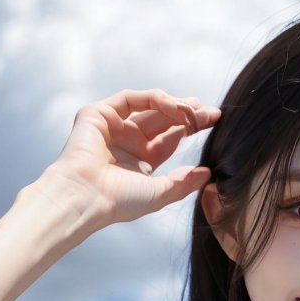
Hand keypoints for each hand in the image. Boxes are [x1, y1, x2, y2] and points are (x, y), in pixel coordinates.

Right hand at [40, 88, 221, 226]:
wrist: (86, 196)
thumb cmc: (118, 201)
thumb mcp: (159, 192)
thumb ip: (183, 183)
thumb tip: (208, 173)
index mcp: (139, 162)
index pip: (169, 139)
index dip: (189, 129)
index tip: (213, 123)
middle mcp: (126, 142)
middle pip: (162, 120)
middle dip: (186, 114)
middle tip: (211, 112)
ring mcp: (112, 126)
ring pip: (148, 107)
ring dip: (174, 106)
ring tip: (195, 110)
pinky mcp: (98, 113)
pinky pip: (132, 98)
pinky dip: (154, 99)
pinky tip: (174, 107)